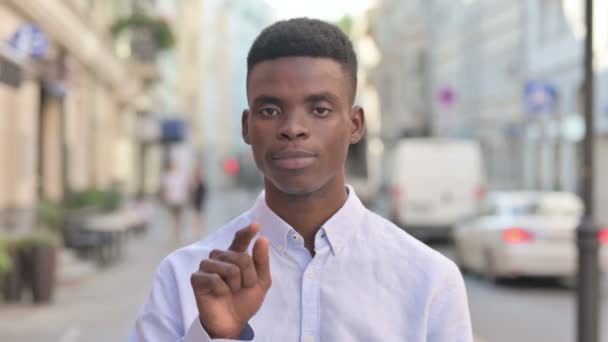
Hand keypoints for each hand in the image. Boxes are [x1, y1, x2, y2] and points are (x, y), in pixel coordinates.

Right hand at [191, 223, 271, 338]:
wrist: (232, 322)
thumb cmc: (244, 300)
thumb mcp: (261, 282)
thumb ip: (262, 262)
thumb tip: (262, 239)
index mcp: (235, 255)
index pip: (240, 239)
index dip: (247, 232)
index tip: (256, 225)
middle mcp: (220, 257)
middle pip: (242, 258)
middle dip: (249, 277)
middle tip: (243, 288)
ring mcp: (207, 266)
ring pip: (230, 268)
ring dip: (236, 284)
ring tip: (231, 291)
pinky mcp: (196, 278)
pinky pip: (215, 279)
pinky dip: (222, 290)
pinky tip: (219, 295)